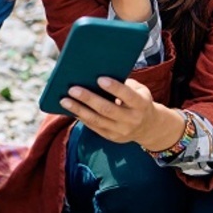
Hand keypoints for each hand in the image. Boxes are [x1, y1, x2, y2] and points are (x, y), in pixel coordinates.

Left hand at [58, 77, 178, 146]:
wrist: (149, 127)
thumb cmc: (140, 102)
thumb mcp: (140, 91)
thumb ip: (125, 84)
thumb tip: (99, 76)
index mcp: (141, 104)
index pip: (128, 95)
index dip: (114, 88)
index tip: (99, 78)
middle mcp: (131, 119)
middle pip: (107, 109)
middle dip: (88, 99)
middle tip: (72, 89)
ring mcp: (121, 131)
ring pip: (96, 120)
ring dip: (78, 109)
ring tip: (64, 100)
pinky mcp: (111, 137)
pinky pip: (93, 127)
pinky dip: (81, 117)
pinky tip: (70, 109)